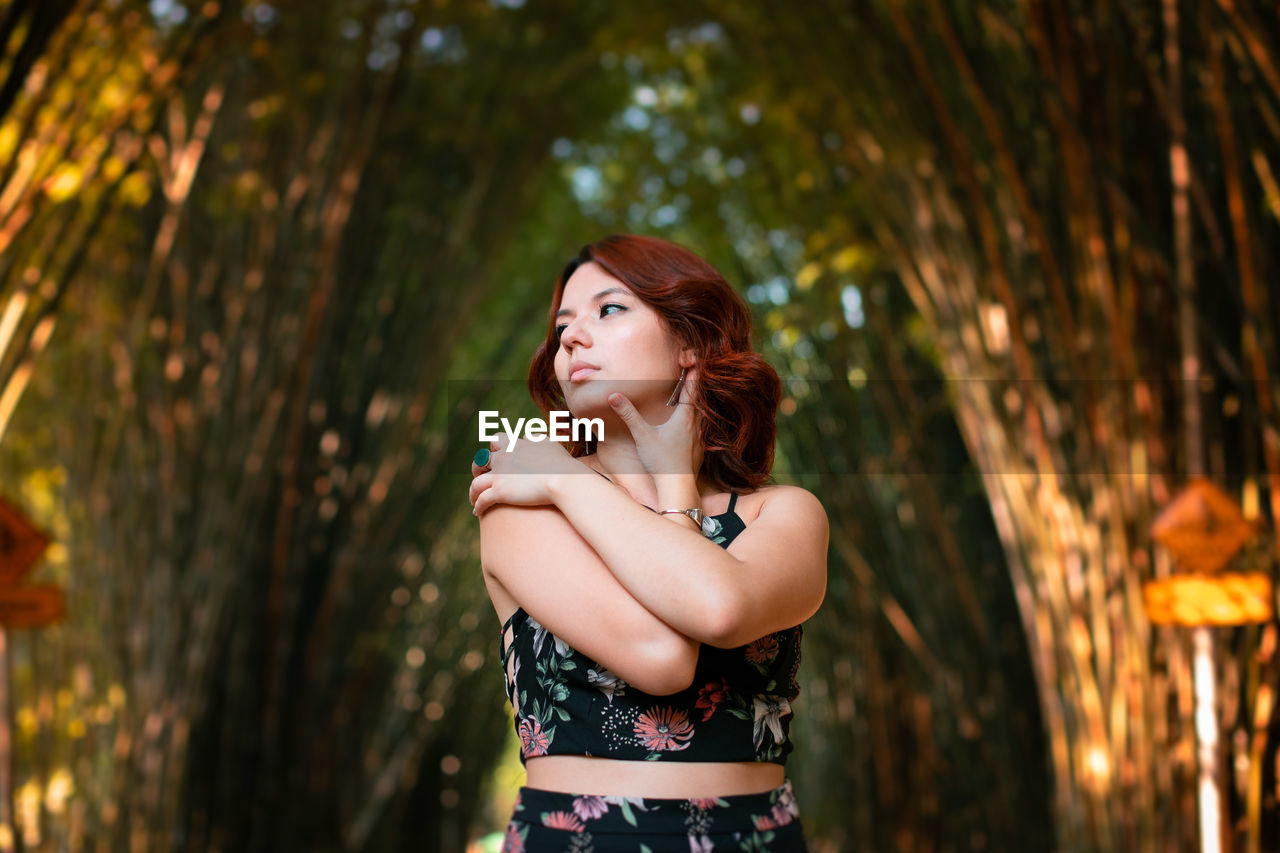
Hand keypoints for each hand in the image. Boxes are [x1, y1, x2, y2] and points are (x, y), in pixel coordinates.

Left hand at [469, 431, 587, 516]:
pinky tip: (478, 513)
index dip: (494, 448)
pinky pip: (482, 500)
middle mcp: (504, 457)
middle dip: (477, 469)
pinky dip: (478, 506)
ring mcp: (500, 475)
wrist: (564, 480)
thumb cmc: (562, 465)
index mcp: (515, 445)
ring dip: (473, 492)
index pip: (497, 440)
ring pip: (476, 483)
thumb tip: (529, 437)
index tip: (496, 455)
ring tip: (474, 500)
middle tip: (480, 477)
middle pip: (480, 460)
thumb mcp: (549, 444)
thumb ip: (537, 439)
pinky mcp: (500, 492)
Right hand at [606, 367, 703, 477]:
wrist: (677, 486)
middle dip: (693, 385)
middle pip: (698, 399)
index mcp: (685, 417)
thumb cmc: (662, 460)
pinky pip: (700, 429)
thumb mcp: (642, 434)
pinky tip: (687, 426)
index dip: (693, 371)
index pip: (692, 387)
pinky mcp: (699, 450)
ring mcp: (699, 438)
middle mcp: (696, 425)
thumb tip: (614, 396)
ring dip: (694, 404)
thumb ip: (628, 414)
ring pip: (700, 415)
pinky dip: (694, 421)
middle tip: (689, 373)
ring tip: (686, 398)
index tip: (692, 358)